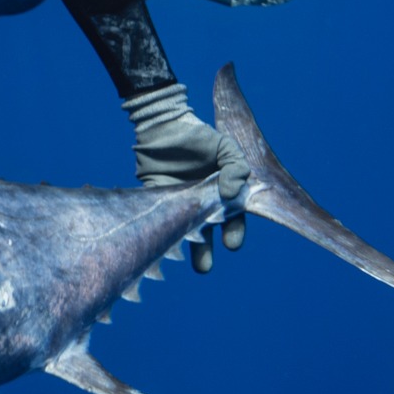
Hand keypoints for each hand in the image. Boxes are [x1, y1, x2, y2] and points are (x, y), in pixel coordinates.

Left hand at [121, 82, 248, 272]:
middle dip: (206, 253)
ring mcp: (179, 205)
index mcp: (223, 196)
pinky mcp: (157, 201)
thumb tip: (230, 194)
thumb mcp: (225, 147)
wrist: (166, 126)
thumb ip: (235, 167)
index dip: (234, 234)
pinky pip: (160, 220)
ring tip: (177, 263)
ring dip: (182, 251)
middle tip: (203, 266)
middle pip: (207, 236)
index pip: (233, 222)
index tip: (231, 242)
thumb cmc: (201, 138)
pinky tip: (162, 241)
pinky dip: (162, 231)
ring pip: (183, 233)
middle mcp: (202, 205)